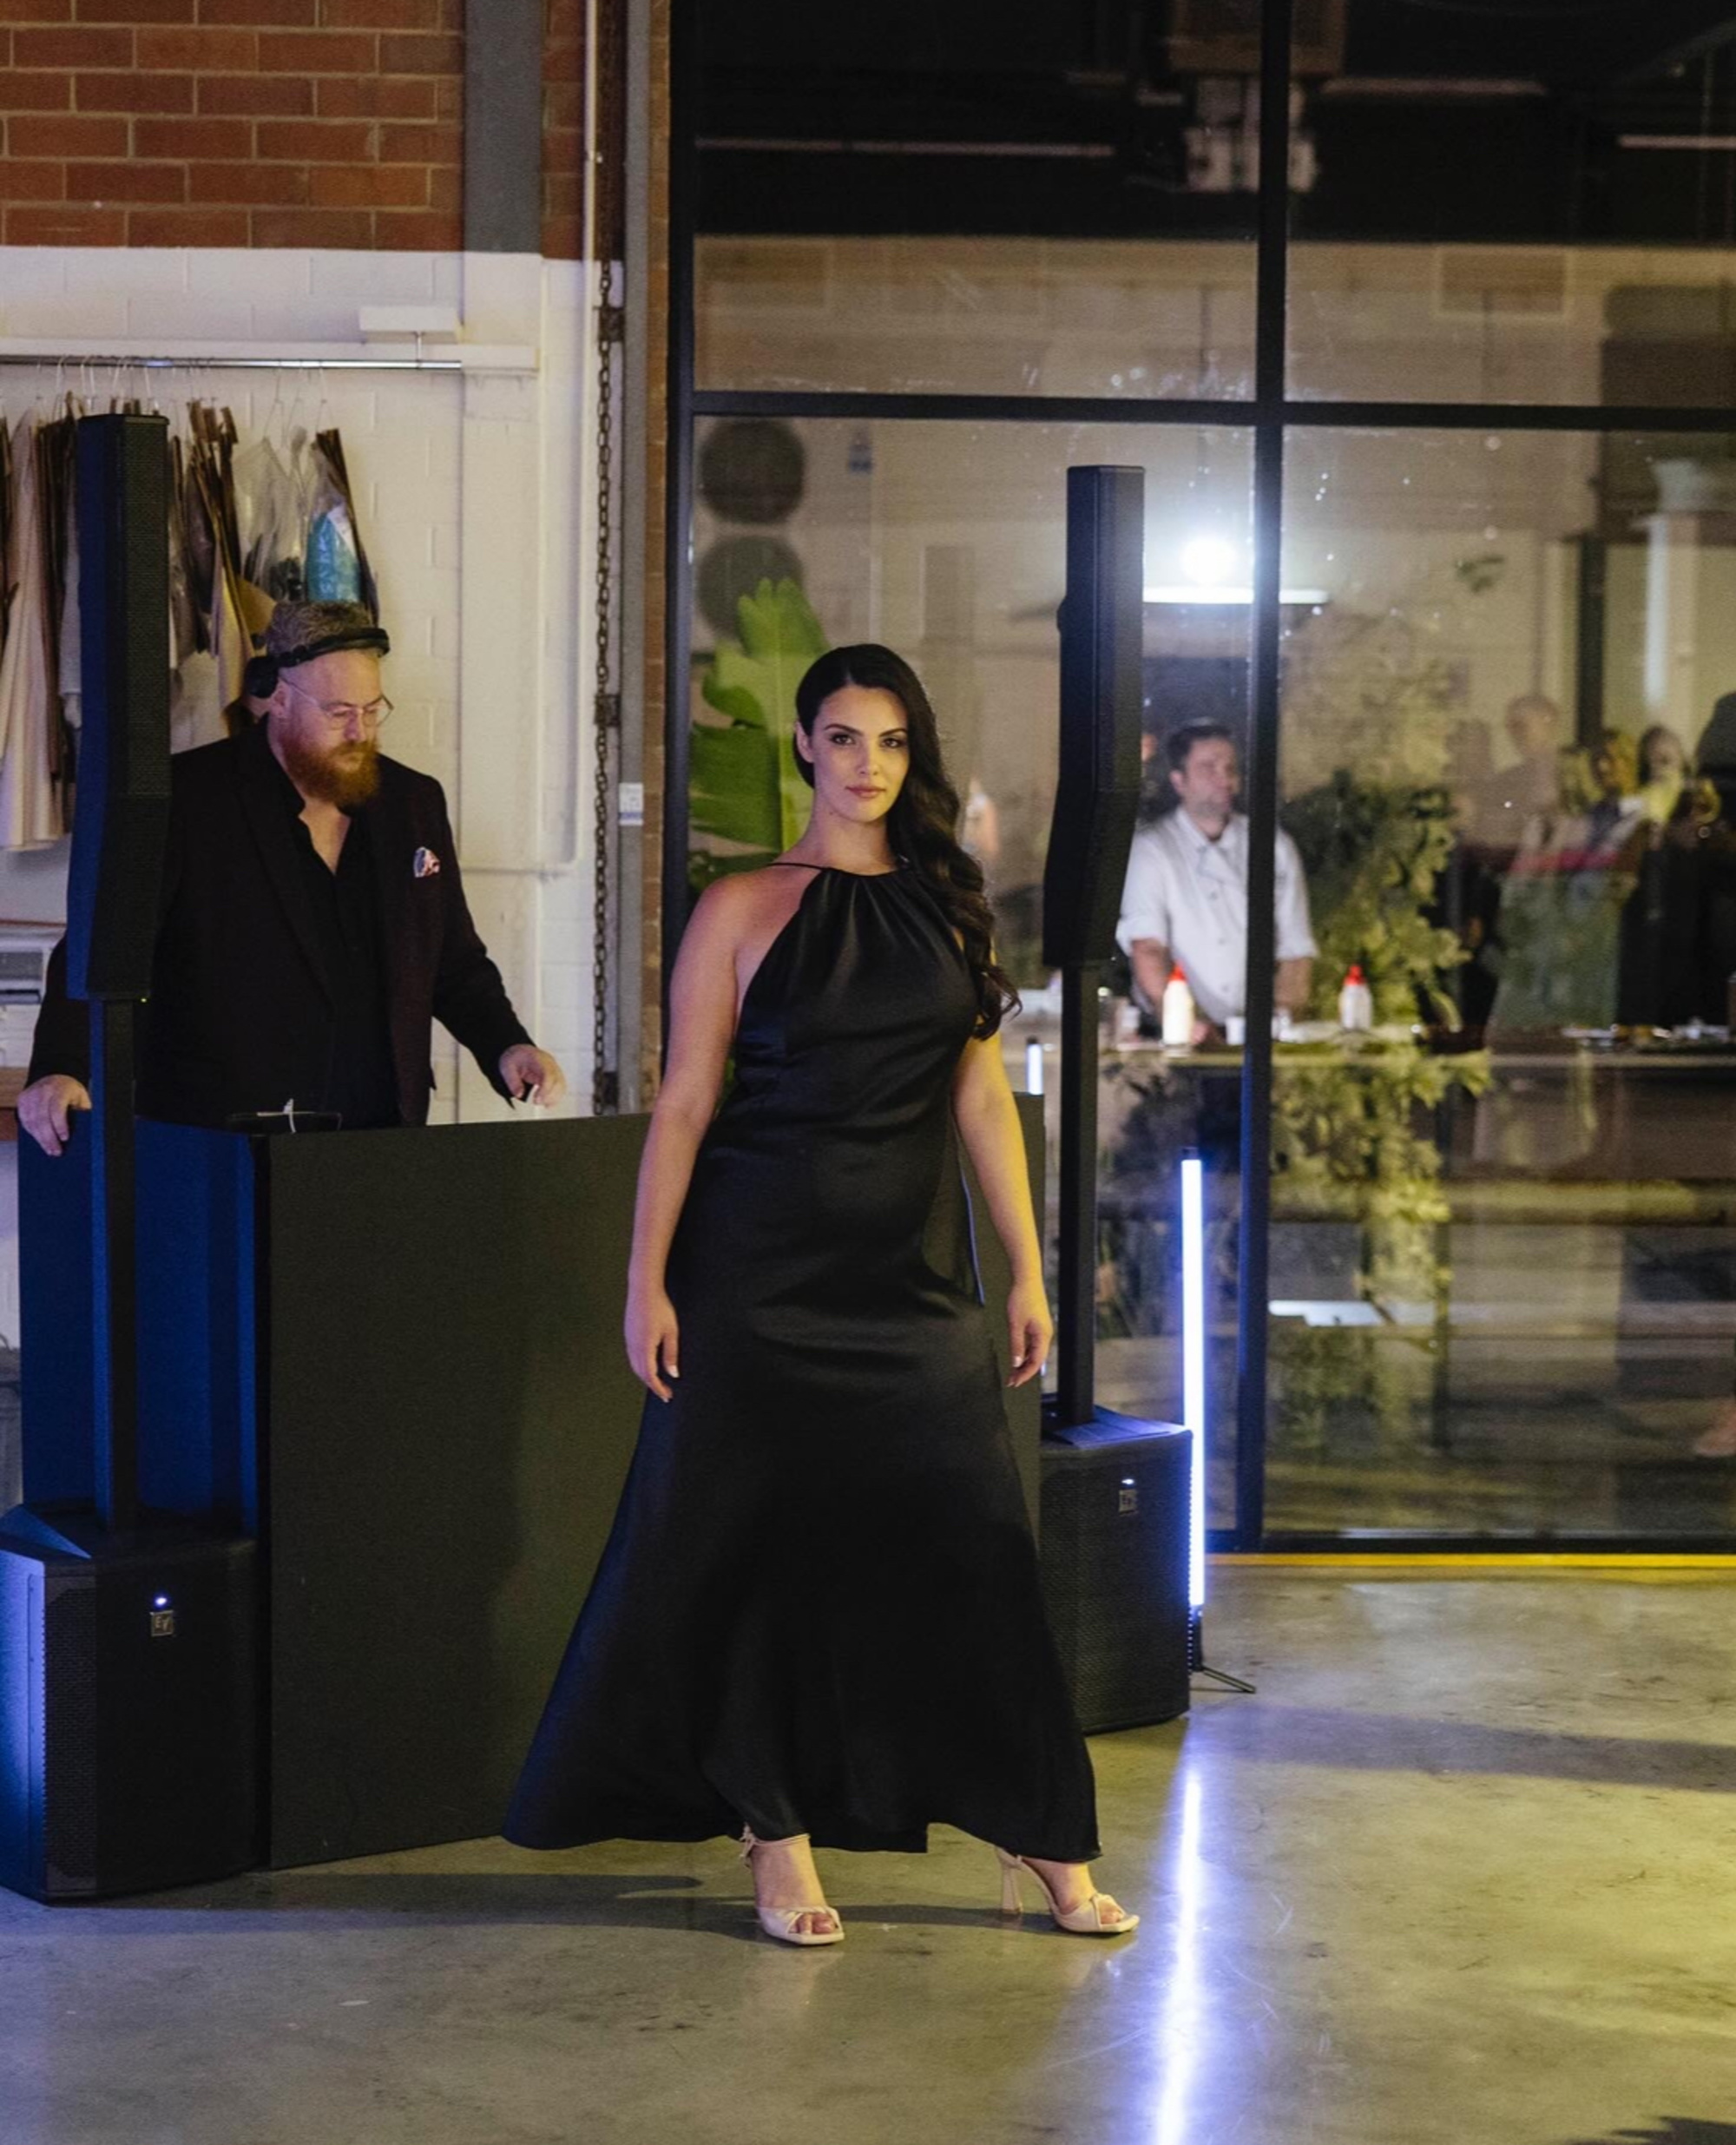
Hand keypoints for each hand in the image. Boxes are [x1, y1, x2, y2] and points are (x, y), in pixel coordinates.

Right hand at [18, 1075, 91, 1157]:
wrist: (55, 1078)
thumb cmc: (71, 1092)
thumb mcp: (81, 1098)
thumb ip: (81, 1112)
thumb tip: (87, 1134)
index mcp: (60, 1088)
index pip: (57, 1108)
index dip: (60, 1125)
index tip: (65, 1139)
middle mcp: (43, 1090)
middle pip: (42, 1118)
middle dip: (49, 1137)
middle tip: (57, 1152)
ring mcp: (30, 1095)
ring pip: (32, 1121)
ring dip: (41, 1139)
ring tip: (50, 1151)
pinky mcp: (22, 1100)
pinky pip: (25, 1120)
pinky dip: (33, 1133)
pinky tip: (41, 1142)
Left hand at [499, 1044, 565, 1108]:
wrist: (519, 1052)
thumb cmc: (515, 1058)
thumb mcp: (507, 1067)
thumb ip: (513, 1081)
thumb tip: (519, 1094)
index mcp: (538, 1059)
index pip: (548, 1073)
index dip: (545, 1089)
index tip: (537, 1100)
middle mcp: (549, 1063)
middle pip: (557, 1081)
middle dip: (548, 1095)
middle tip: (536, 1103)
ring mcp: (554, 1069)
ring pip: (561, 1085)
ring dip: (553, 1098)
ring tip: (541, 1103)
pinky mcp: (555, 1076)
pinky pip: (560, 1088)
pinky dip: (555, 1097)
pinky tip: (547, 1103)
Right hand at [625, 1279, 679, 1401]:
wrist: (643, 1289)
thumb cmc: (660, 1308)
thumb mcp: (671, 1332)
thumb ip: (671, 1354)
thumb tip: (673, 1374)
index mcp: (644, 1348)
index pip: (650, 1375)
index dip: (658, 1388)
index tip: (667, 1396)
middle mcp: (633, 1347)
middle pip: (641, 1373)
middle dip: (653, 1385)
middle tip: (665, 1393)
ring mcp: (628, 1341)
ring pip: (635, 1366)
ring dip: (646, 1376)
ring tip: (658, 1382)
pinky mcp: (628, 1335)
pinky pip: (633, 1357)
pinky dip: (640, 1366)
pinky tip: (649, 1365)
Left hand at [1006, 1279, 1052, 1388]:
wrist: (1027, 1280)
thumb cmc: (1021, 1299)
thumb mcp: (1015, 1324)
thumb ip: (1016, 1345)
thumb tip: (1015, 1363)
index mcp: (1042, 1336)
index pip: (1035, 1363)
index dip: (1024, 1374)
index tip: (1014, 1383)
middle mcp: (1045, 1335)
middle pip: (1036, 1360)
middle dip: (1024, 1372)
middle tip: (1011, 1382)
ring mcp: (1042, 1331)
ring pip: (1034, 1353)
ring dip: (1023, 1364)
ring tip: (1012, 1373)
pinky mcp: (1037, 1326)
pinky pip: (1032, 1345)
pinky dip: (1024, 1354)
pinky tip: (1017, 1358)